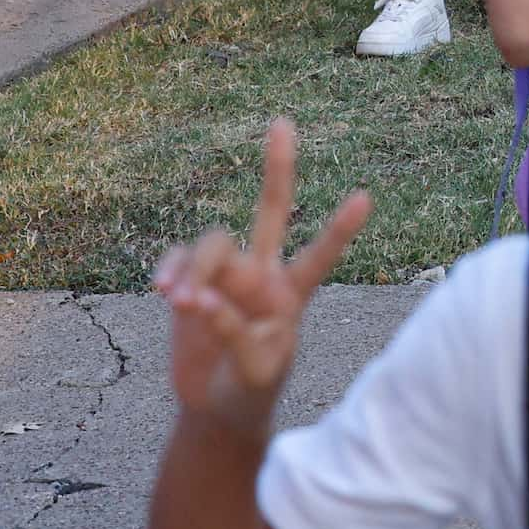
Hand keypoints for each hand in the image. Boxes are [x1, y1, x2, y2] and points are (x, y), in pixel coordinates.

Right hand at [155, 119, 372, 438]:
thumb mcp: (254, 371)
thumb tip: (198, 301)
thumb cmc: (251, 388)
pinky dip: (171, 272)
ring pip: (212, 244)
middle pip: (271, 211)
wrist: (217, 405)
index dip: (339, 230)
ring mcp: (227, 274)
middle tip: (283, 124)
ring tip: (179, 301)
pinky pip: (179, 261)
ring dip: (193, 268)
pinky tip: (163, 292)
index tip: (365, 199)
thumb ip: (232, 333)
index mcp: (292, 295)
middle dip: (277, 169)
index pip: (319, 257)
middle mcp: (263, 274)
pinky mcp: (191, 280)